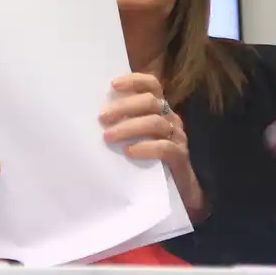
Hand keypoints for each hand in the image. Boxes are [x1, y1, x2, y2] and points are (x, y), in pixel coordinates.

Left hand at [101, 74, 207, 220]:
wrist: (177, 193)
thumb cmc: (150, 162)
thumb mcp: (137, 138)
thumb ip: (124, 125)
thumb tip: (95, 117)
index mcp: (160, 110)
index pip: (152, 86)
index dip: (134, 81)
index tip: (112, 85)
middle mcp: (171, 119)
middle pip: (151, 102)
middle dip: (124, 107)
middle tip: (102, 118)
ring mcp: (177, 137)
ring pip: (155, 123)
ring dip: (129, 127)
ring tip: (108, 136)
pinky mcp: (180, 157)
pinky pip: (165, 147)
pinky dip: (146, 147)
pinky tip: (129, 152)